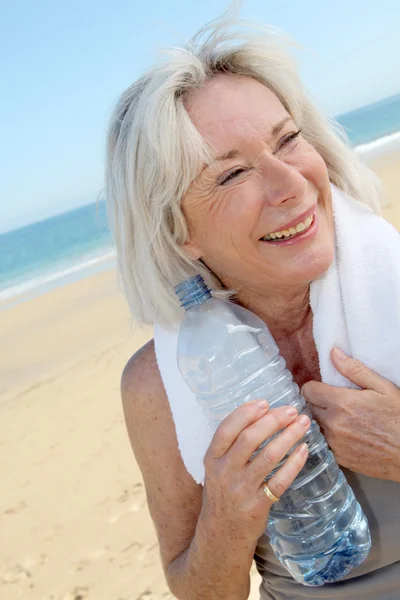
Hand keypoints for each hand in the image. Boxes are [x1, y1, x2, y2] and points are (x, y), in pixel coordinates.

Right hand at [200, 400, 309, 542]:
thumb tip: (262, 415)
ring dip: (288, 437)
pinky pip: (279, 481)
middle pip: (249, 439)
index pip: (226, 429)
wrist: (221, 533)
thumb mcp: (218, 467)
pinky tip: (303, 450)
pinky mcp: (257, 505)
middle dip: (273, 421)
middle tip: (291, 411)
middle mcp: (224, 472)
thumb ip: (232, 446)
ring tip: (303, 424)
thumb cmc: (224, 493)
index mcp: (212, 458)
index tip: (265, 402)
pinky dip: (294, 463)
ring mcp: (241, 489)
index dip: (246, 413)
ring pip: (267, 457)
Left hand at [302, 347, 399, 481]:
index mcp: (342, 403)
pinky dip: (332, 437)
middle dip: (318, 403)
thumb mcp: (382, 387)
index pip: (308, 391)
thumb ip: (354, 370)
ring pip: (317, 426)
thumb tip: (333, 353)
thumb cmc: (399, 417)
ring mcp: (335, 443)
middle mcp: (333, 424)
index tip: (321, 388)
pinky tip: (347, 435)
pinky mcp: (339, 458)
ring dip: (324, 421)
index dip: (313, 387)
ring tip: (343, 419)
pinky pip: (326, 442)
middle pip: (309, 408)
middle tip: (334, 403)